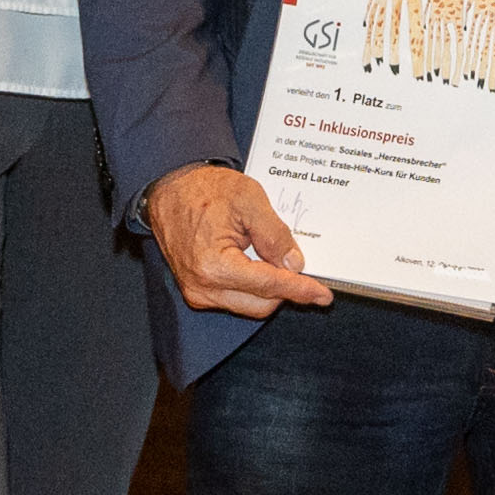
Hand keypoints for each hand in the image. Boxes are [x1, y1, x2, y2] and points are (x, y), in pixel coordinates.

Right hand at [143, 162, 333, 317]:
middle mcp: (203, 287)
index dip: (300, 289)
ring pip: (250, 305)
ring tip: (276, 260)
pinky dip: (254, 287)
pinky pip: (236, 298)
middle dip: (287, 290)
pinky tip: (260, 264)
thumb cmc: (204, 190)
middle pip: (262, 304)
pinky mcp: (198, 291)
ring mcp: (198, 292)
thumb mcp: (248, 200)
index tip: (323, 295)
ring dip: (270, 289)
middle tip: (304, 271)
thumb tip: (295, 264)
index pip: (269, 285)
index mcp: (215, 266)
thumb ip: (275, 235)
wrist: (170, 189)